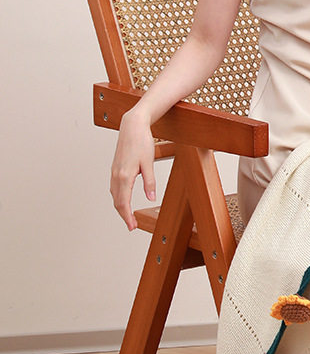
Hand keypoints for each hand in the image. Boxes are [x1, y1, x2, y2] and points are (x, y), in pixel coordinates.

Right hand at [110, 108, 156, 229]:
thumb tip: (151, 197)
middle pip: (117, 201)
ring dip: (120, 207)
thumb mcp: (149, 163)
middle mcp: (116, 175)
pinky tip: (123, 200)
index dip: (127, 217)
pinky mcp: (115, 168)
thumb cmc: (141, 142)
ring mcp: (114, 172)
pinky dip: (118, 197)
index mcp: (124, 176)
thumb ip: (149, 182)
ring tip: (129, 216)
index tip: (132, 227)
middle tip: (132, 226)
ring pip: (115, 195)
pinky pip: (114, 187)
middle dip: (124, 216)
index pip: (124, 203)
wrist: (132, 126)